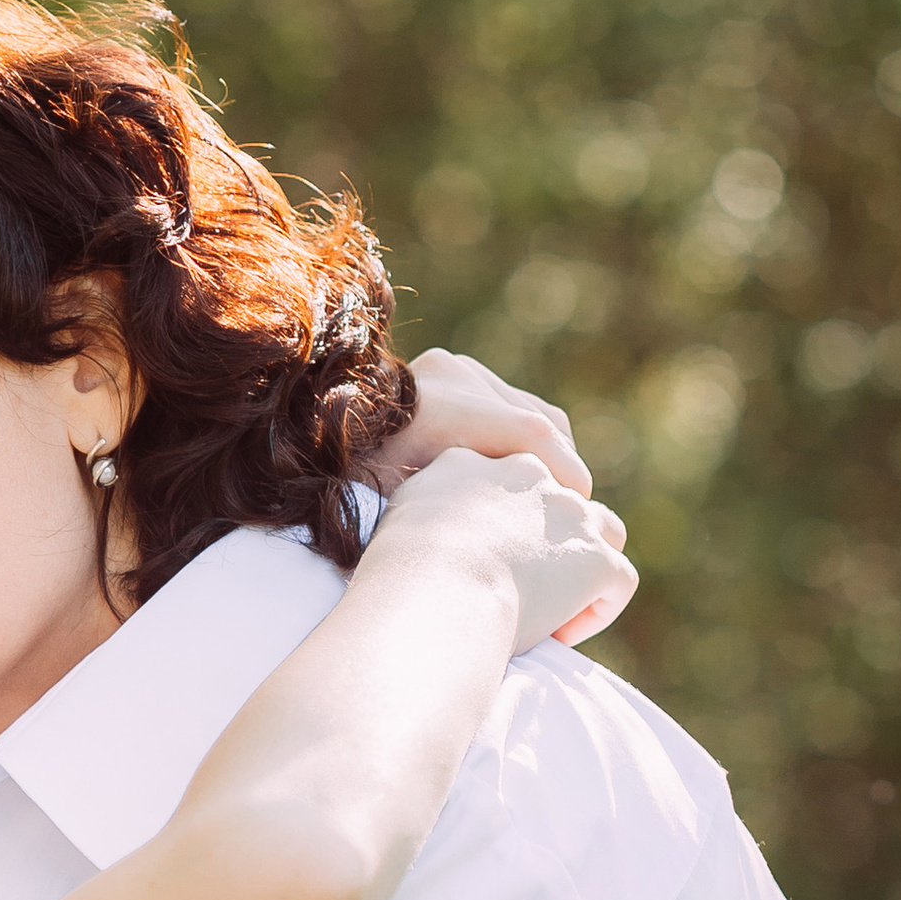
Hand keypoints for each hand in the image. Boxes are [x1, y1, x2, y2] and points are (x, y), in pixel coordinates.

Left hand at [367, 349, 597, 507]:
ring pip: (534, 414)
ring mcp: (454, 370)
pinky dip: (529, 447)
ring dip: (548, 461)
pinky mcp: (457, 374)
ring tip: (547, 508)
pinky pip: (515, 408)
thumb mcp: (400, 522)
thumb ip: (467, 520)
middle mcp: (448, 375)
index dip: (565, 476)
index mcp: (434, 408)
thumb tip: (545, 530)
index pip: (530, 433)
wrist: (317, 462)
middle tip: (571, 522)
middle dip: (561, 473)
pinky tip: (526, 486)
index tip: (582, 517)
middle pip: (539, 422)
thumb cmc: (349, 506)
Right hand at [374, 443, 636, 651]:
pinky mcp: (596, 560)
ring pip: (602, 530)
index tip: (476, 564)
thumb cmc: (394, 573)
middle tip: (515, 590)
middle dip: (543, 544)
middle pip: (553, 498)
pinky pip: (617, 582)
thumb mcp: (391, 523)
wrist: (431, 594)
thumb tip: (423, 536)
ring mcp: (569, 515)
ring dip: (583, 566)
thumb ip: (414, 515)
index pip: (502, 480)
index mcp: (473, 462)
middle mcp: (529, 476)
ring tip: (554, 607)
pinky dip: (596, 610)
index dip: (497, 524)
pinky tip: (562, 636)